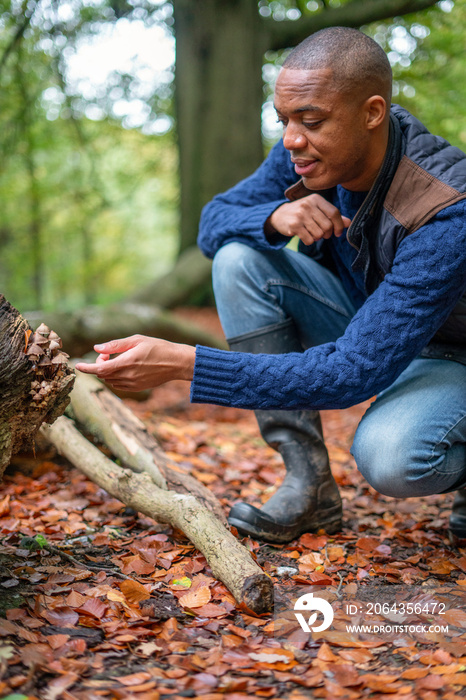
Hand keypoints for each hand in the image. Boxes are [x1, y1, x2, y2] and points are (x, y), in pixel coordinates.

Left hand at [75, 335, 195, 391]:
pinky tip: (122, 368)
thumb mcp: (136, 340)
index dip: (86, 368)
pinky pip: (118, 385)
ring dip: (107, 371)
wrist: (176, 363)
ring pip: (109, 380)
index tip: (77, 366)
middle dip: (99, 365)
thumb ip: (115, 345)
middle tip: (107, 354)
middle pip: (103, 374)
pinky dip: (114, 377)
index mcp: (127, 362)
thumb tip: (96, 348)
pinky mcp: (137, 388)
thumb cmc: (158, 347)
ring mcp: (132, 384)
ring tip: (116, 360)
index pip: (100, 369)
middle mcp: (128, 376)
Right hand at [268, 193, 350, 245]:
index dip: (339, 225)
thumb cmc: (302, 213)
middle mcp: (308, 205)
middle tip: (322, 234)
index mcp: (316, 199)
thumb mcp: (317, 210)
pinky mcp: (294, 225)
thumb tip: (348, 223)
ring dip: (317, 237)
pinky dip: (309, 241)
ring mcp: (300, 215)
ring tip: (312, 233)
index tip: (337, 233)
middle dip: (327, 233)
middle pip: (327, 225)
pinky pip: (309, 239)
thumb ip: (332, 216)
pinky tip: (304, 236)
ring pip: (319, 234)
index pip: (334, 213)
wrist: (279, 215)